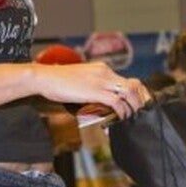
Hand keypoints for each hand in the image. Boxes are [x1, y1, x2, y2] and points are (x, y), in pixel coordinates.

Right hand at [33, 62, 150, 119]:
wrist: (45, 77)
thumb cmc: (58, 81)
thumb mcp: (81, 81)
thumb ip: (94, 88)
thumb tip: (103, 103)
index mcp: (102, 69)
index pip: (127, 80)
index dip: (135, 94)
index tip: (137, 105)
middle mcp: (105, 72)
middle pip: (133, 85)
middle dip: (139, 101)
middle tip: (140, 113)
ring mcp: (101, 81)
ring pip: (128, 92)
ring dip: (133, 107)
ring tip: (132, 117)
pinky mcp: (95, 91)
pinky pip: (115, 101)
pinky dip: (121, 111)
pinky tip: (120, 118)